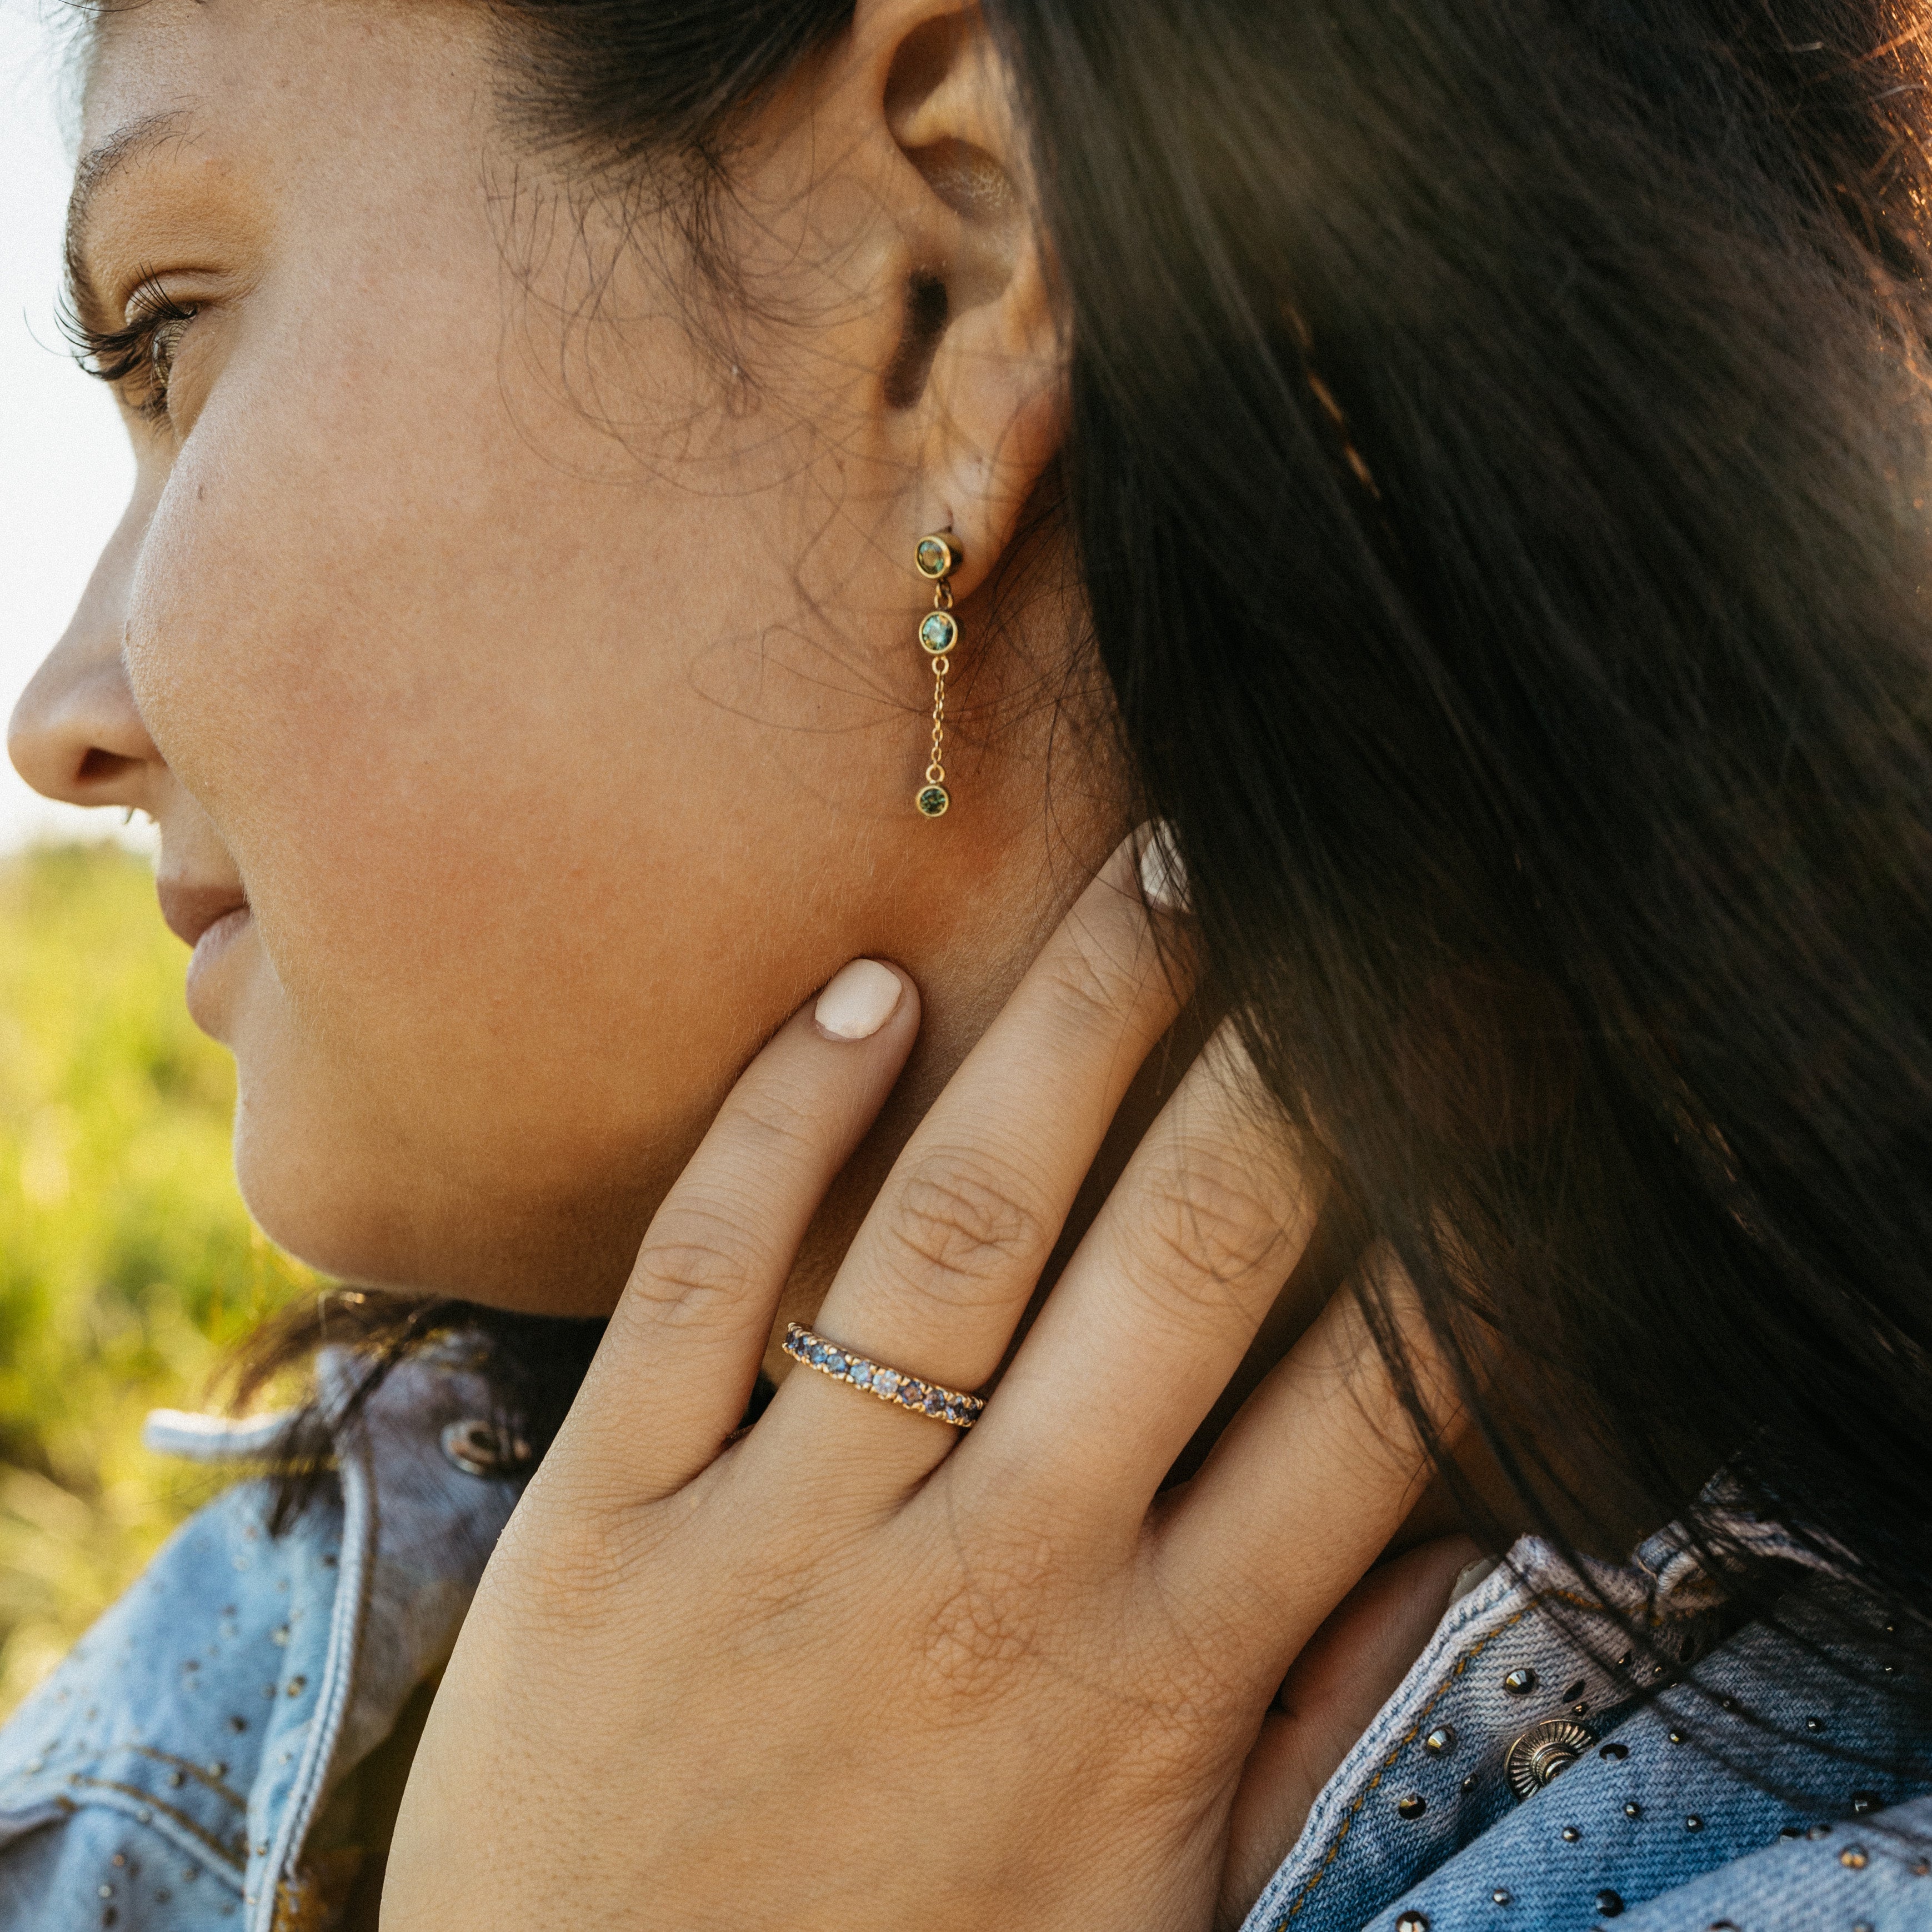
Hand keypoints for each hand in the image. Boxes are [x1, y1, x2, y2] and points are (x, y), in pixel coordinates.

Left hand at [382, 838, 1459, 1931]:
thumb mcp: (1159, 1923)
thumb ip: (1294, 1735)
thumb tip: (1441, 1546)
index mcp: (1151, 1686)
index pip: (1365, 1397)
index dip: (1453, 1219)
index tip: (1488, 1080)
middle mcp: (992, 1584)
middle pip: (1185, 1258)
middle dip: (1289, 1059)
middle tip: (1342, 894)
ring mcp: (784, 1540)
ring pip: (957, 1221)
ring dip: (1074, 1025)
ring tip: (1159, 871)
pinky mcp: (605, 1522)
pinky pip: (703, 1274)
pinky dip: (787, 1119)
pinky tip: (867, 991)